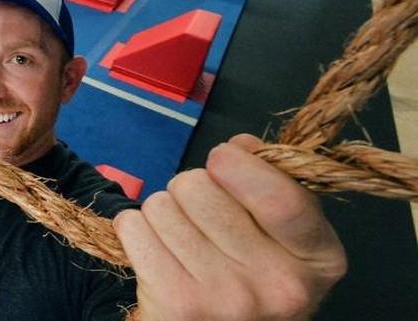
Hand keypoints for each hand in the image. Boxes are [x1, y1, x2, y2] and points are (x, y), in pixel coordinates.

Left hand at [114, 134, 346, 320]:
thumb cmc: (249, 276)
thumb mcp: (282, 236)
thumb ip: (268, 182)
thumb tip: (238, 148)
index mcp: (319, 258)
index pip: (279, 197)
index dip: (239, 165)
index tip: (222, 159)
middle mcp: (279, 284)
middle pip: (200, 187)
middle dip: (190, 189)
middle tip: (201, 221)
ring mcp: (227, 297)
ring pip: (161, 204)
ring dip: (162, 213)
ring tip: (181, 243)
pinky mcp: (177, 303)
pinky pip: (132, 227)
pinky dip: (136, 231)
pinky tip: (158, 254)